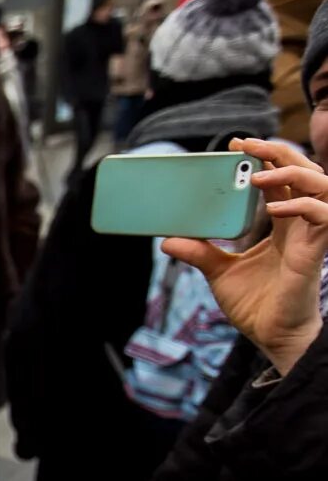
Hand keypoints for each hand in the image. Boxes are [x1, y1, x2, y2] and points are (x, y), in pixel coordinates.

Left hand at [163, 138, 327, 375]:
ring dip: (290, 172)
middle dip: (277, 151)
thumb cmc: (255, 305)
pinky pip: (322, 216)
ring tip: (258, 174)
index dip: (265, 156)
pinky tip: (273, 208)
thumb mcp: (218, 272)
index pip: (281, 177)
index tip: (238, 145)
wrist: (271, 336)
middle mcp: (300, 223)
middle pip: (302, 171)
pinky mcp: (315, 252)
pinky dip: (300, 206)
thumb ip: (199, 253)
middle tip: (245, 144)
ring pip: (320, 184)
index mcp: (282, 223)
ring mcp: (311, 235)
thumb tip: (168, 240)